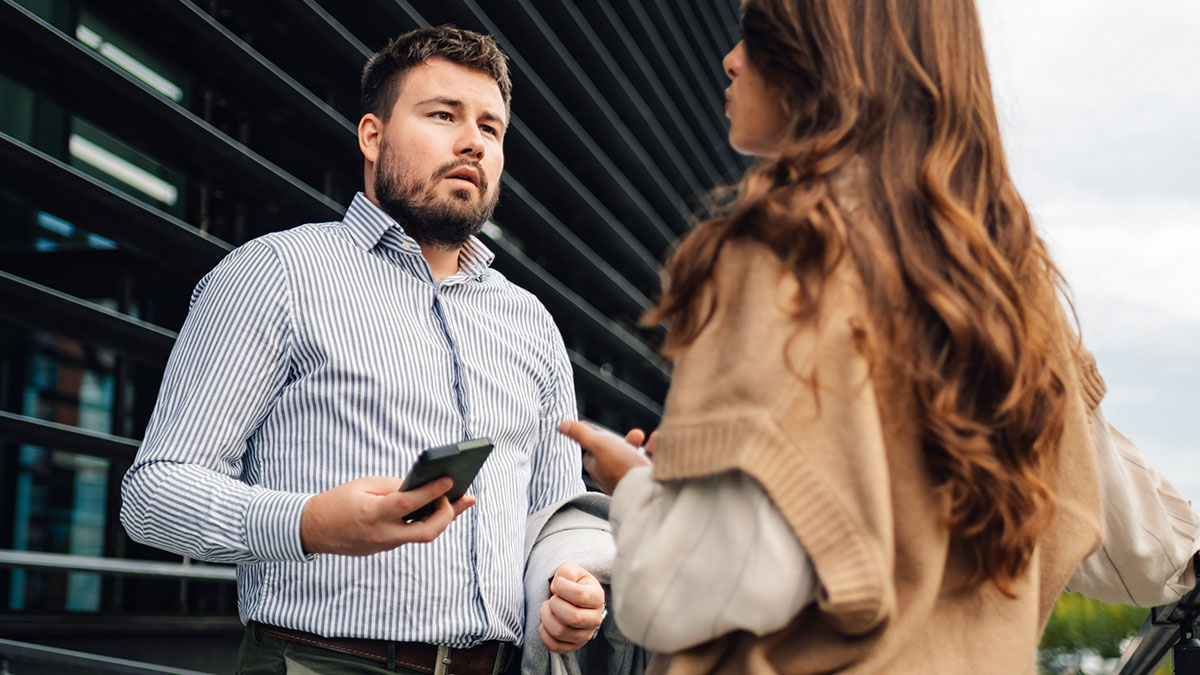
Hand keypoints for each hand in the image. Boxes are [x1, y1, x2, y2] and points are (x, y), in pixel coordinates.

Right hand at [299, 476, 475, 554]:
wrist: (313, 530)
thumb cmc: (338, 501)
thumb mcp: (364, 485)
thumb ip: (394, 486)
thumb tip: (422, 487)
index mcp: (373, 514)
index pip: (409, 503)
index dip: (432, 491)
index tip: (449, 479)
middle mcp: (382, 534)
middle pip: (426, 532)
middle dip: (448, 515)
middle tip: (459, 497)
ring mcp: (385, 545)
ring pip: (422, 535)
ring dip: (443, 518)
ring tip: (462, 501)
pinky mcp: (385, 548)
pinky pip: (411, 535)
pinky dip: (426, 521)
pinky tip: (439, 508)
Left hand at [539, 562, 606, 653]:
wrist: (578, 601)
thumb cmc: (575, 584)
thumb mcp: (573, 571)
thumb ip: (567, 571)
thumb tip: (556, 588)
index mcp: (597, 598)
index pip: (581, 596)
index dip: (563, 588)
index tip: (558, 584)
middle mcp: (595, 619)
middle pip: (573, 617)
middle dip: (554, 604)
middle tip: (552, 599)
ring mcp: (585, 635)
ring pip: (560, 632)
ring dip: (546, 617)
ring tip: (547, 609)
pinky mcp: (574, 646)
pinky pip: (555, 646)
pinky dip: (544, 634)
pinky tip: (545, 623)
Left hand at [557, 420, 650, 494]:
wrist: (650, 490)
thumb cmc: (622, 468)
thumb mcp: (599, 445)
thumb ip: (582, 434)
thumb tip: (562, 425)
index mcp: (599, 470)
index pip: (592, 455)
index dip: (597, 441)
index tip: (602, 432)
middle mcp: (614, 478)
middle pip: (617, 454)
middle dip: (628, 441)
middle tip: (636, 434)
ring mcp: (632, 481)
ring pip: (637, 459)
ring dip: (646, 446)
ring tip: (655, 438)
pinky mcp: (649, 484)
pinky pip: (653, 465)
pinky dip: (657, 453)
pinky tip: (662, 444)